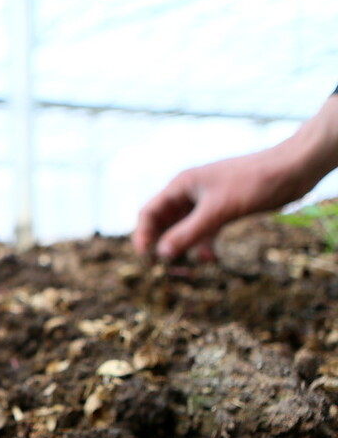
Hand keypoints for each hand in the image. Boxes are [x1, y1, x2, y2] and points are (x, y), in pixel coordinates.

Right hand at [133, 148, 308, 261]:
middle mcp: (190, 193)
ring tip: (187, 268)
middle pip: (165, 222)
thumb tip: (161, 254)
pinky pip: (205, 230)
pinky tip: (211, 258)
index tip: (145, 258)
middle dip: (163, 244)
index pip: (150, 212)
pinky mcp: (224, 208)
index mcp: (181, 186)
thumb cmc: (254, 182)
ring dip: (185, 247)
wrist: (293, 169)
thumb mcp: (218, 210)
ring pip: (185, 228)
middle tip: (164, 268)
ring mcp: (207, 201)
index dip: (143, 235)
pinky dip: (205, 244)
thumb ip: (189, 233)